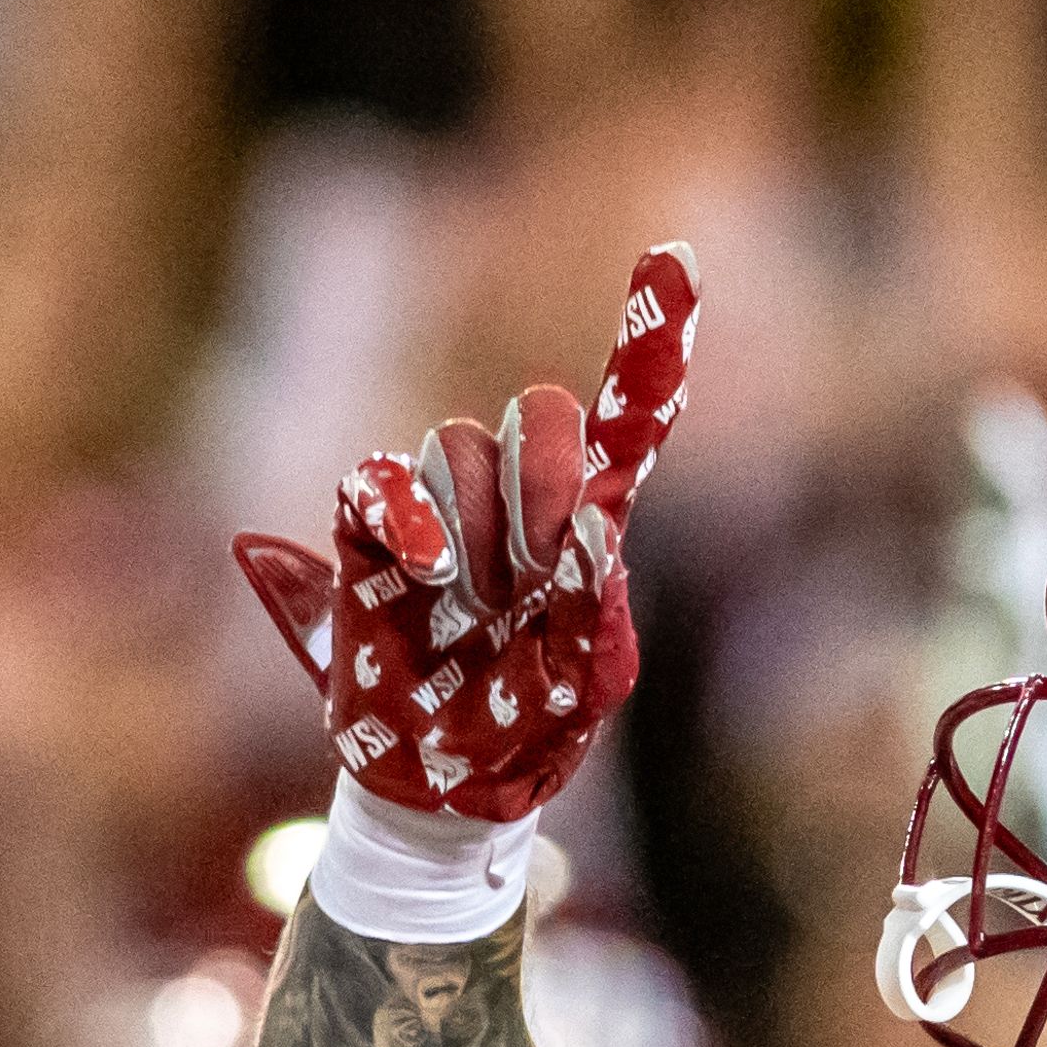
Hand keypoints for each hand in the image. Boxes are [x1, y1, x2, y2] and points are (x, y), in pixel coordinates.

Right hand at [235, 241, 696, 824]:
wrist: (446, 789)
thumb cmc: (529, 728)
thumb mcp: (586, 682)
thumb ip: (597, 607)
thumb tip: (589, 524)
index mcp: (587, 526)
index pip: (627, 419)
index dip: (649, 340)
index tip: (674, 257)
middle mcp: (517, 500)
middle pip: (533, 414)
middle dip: (541, 479)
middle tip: (539, 568)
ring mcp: (443, 514)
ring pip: (457, 448)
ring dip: (476, 532)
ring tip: (476, 614)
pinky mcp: (372, 536)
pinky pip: (377, 480)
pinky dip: (402, 517)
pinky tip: (424, 572)